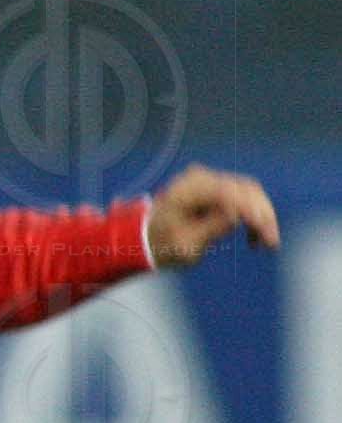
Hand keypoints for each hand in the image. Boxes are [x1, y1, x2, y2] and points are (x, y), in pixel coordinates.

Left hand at [144, 164, 278, 268]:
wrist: (151, 235)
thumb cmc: (164, 243)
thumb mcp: (185, 244)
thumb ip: (209, 228)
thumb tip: (236, 214)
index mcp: (186, 190)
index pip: (228, 193)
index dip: (253, 212)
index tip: (267, 236)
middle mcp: (200, 178)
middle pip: (245, 189)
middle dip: (264, 215)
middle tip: (271, 243)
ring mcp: (210, 180)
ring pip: (250, 192)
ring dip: (263, 216)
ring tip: (265, 243)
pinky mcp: (219, 188)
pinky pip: (246, 197)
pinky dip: (255, 216)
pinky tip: (253, 239)